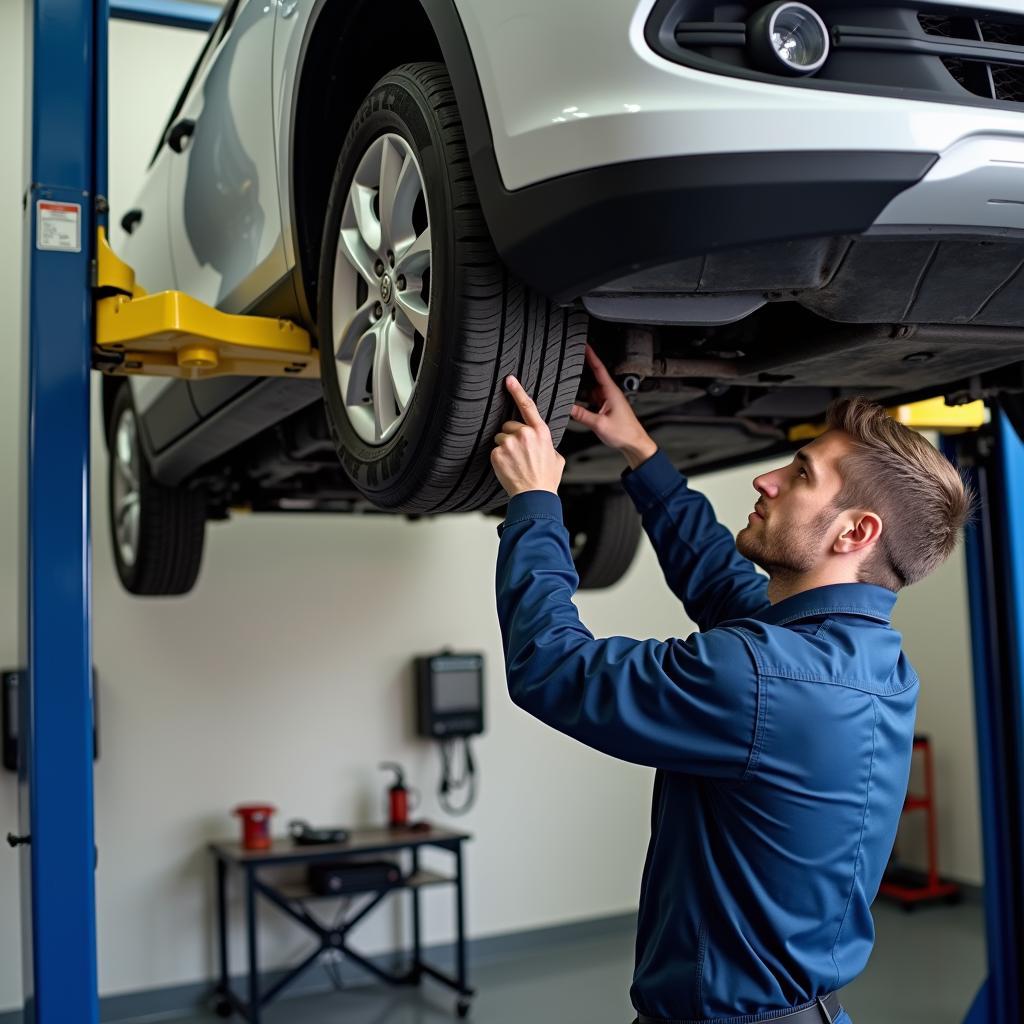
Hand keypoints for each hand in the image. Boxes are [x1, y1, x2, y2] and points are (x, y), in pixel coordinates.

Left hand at [490, 376, 565, 496]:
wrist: (534, 496)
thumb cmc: (546, 479)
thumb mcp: (556, 457)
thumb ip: (548, 445)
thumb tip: (543, 445)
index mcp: (541, 432)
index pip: (528, 406)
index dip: (517, 391)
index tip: (509, 380)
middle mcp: (525, 434)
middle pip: (509, 425)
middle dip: (511, 436)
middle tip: (519, 454)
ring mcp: (510, 443)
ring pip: (500, 438)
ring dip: (504, 448)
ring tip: (515, 463)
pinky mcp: (498, 453)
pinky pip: (494, 451)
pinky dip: (499, 459)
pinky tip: (509, 468)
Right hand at [570, 345, 656, 469]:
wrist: (634, 443)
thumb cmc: (624, 433)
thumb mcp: (599, 424)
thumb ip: (582, 415)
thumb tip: (567, 408)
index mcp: (611, 392)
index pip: (599, 369)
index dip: (591, 355)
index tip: (584, 345)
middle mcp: (609, 393)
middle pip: (593, 376)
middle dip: (582, 368)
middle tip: (570, 360)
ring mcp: (607, 400)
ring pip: (591, 388)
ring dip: (581, 386)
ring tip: (568, 381)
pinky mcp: (606, 407)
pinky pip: (592, 398)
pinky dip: (583, 397)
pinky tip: (575, 400)